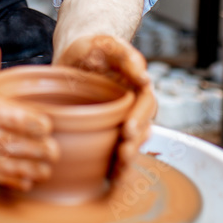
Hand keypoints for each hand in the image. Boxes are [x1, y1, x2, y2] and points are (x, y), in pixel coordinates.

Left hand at [55, 34, 155, 175]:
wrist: (76, 56)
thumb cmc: (93, 47)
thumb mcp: (107, 44)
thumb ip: (126, 55)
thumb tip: (145, 77)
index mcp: (138, 86)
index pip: (146, 105)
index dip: (140, 118)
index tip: (128, 129)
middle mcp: (134, 106)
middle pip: (142, 128)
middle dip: (135, 144)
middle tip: (123, 154)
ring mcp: (121, 120)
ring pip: (132, 143)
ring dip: (129, 158)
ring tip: (120, 171)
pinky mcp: (108, 131)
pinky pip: (116, 150)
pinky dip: (116, 165)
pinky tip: (111, 178)